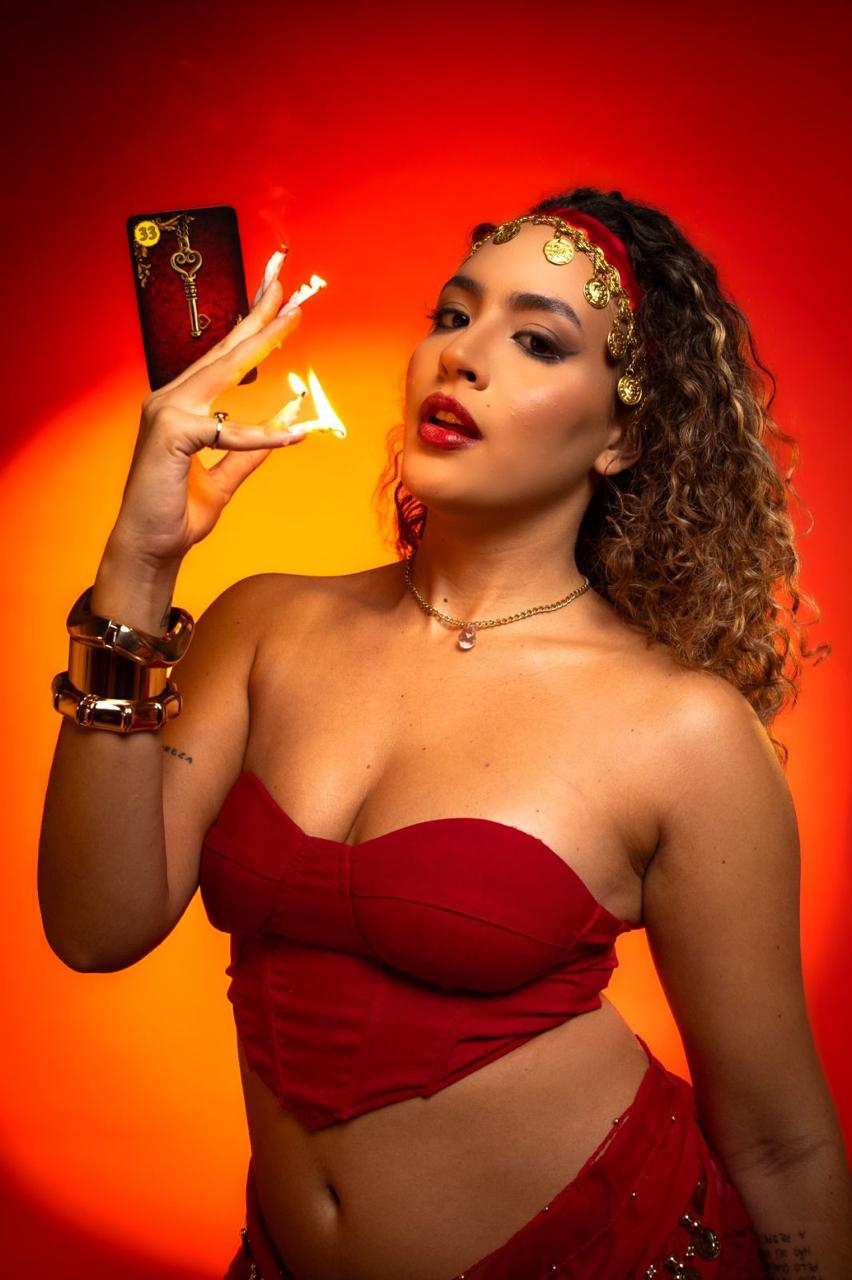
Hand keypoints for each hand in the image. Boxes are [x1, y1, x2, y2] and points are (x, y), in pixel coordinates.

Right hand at [109, 265, 305, 569]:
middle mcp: (170, 399)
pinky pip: (229, 433)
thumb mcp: (225, 477)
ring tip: (294, 317)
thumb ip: (253, 448)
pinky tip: (294, 436)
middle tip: (286, 279)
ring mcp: (166, 412)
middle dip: (257, 312)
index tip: (279, 300)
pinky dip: (263, 436)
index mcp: (181, 404)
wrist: (150, 548)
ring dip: (262, 342)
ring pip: (223, 371)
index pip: (223, 357)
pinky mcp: (171, 435)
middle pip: (223, 349)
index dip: (252, 326)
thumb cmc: (179, 512)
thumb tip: (288, 418)